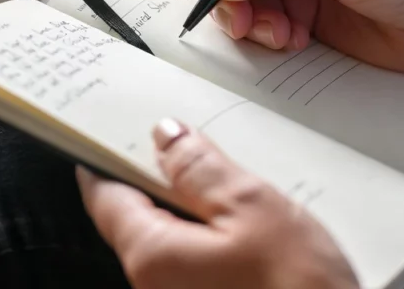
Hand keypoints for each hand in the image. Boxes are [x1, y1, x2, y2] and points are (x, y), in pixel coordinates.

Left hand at [77, 119, 358, 288]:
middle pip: (141, 217)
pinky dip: (216, 239)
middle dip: (167, 179)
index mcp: (151, 255)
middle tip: (199, 145)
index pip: (105, 196)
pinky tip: (253, 228)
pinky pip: (198, 264)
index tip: (121, 130)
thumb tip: (166, 138)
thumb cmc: (298, 288)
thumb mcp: (251, 207)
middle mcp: (154, 287)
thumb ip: (200, 169)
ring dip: (199, 210)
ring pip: (174, 240)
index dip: (110, 157)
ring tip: (239, 184)